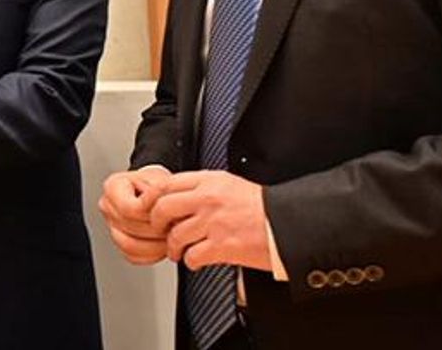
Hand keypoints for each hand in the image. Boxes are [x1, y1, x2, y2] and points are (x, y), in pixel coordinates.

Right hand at [99, 166, 174, 265]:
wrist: (162, 193)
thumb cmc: (160, 185)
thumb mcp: (161, 180)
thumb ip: (157, 192)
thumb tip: (156, 204)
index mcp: (113, 186)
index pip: (129, 209)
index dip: (153, 213)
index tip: (169, 209)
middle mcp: (108, 207)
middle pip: (130, 228)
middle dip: (158, 228)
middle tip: (177, 224)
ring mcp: (112, 227)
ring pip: (130, 246)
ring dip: (156, 244)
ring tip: (172, 235)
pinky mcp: (121, 244)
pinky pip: (134, 257)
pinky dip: (152, 254)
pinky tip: (164, 243)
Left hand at [149, 170, 271, 272]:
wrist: (289, 224)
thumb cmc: (265, 208)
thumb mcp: (232, 185)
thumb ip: (204, 188)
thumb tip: (179, 195)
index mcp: (210, 181)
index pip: (166, 184)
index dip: (153, 198)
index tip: (152, 208)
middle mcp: (208, 199)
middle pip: (162, 208)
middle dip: (158, 224)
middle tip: (162, 231)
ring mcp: (213, 223)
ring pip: (175, 236)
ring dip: (174, 248)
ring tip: (180, 251)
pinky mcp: (222, 246)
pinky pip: (192, 256)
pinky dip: (191, 261)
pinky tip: (197, 260)